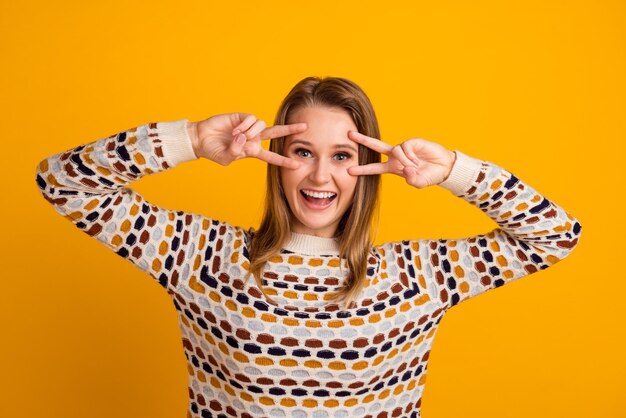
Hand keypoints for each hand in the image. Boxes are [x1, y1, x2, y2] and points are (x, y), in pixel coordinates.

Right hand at [188, 113, 306, 168]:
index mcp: (253, 151)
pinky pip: (251, 119)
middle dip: (290, 130)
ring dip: (251, 132)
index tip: (297, 164)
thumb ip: (236, 152)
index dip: (284, 161)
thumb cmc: (213, 151)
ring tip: (237, 136)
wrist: (201, 139)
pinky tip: (234, 129)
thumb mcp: (225, 159)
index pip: (272, 156)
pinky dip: (244, 126)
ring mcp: (249, 127)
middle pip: (276, 133)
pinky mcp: (242, 117)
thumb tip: (243, 138)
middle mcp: (254, 138)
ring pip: (261, 126)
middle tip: (305, 127)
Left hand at [346, 131, 456, 187]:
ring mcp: (403, 148)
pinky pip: (404, 147)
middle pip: (376, 146)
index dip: (362, 169)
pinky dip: (409, 155)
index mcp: (393, 167)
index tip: (349, 170)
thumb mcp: (419, 182)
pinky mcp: (411, 142)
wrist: (443, 167)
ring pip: (395, 151)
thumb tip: (406, 169)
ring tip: (415, 166)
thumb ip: (412, 179)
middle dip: (363, 140)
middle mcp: (395, 157)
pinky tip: (417, 160)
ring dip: (404, 161)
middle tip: (349, 135)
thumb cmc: (429, 176)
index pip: (374, 168)